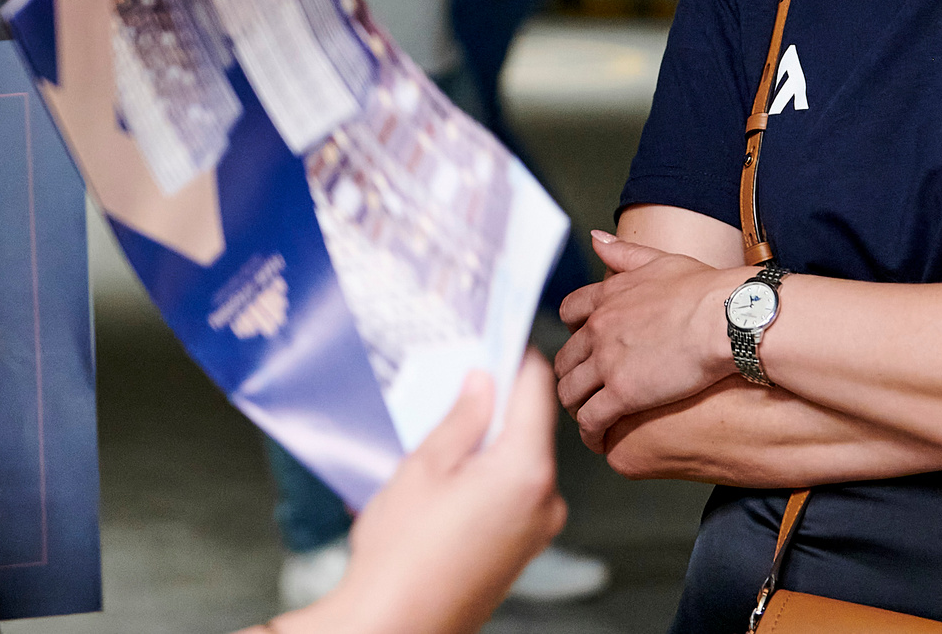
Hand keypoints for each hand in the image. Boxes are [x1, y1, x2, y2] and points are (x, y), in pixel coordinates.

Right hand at [315, 355, 566, 633]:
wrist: (395, 627)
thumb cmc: (402, 554)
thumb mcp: (425, 467)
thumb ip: (462, 418)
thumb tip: (482, 382)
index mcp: (526, 470)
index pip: (537, 389)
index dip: (517, 356)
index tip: (500, 336)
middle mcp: (546, 500)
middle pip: (532, 427)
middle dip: (499, 401)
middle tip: (462, 377)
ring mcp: (538, 530)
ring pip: (523, 462)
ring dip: (493, 441)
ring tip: (446, 431)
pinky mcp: (523, 551)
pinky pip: (517, 494)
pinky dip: (492, 476)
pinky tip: (453, 476)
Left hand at [553, 231, 737, 452]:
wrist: (724, 318)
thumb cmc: (704, 290)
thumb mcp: (660, 261)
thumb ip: (624, 252)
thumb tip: (596, 237)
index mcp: (607, 297)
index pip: (569, 313)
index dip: (571, 331)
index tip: (581, 344)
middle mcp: (599, 329)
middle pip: (565, 357)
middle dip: (570, 374)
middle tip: (582, 388)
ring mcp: (607, 362)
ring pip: (570, 391)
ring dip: (575, 406)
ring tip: (587, 418)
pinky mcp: (622, 394)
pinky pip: (591, 420)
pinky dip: (590, 433)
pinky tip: (598, 440)